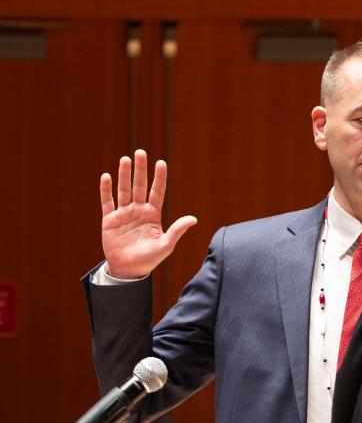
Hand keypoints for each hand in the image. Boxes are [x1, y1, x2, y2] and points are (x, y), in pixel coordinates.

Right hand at [100, 149, 196, 278]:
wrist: (129, 270)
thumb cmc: (149, 259)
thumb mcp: (166, 245)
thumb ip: (177, 230)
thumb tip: (194, 219)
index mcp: (153, 215)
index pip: (157, 192)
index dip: (159, 178)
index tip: (161, 162)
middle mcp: (138, 211)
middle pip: (140, 186)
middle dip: (140, 170)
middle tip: (140, 152)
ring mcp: (123, 214)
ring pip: (124, 190)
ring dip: (124, 175)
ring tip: (125, 159)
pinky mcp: (109, 220)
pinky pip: (107, 202)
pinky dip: (106, 190)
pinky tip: (107, 177)